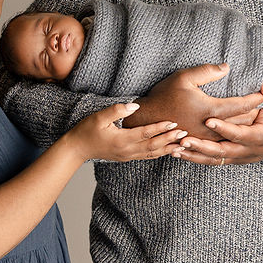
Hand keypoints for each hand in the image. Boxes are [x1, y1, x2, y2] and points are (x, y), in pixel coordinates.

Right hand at [65, 102, 185, 161]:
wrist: (77, 149)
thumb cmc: (86, 130)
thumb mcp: (99, 117)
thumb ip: (117, 110)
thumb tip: (135, 105)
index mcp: (121, 140)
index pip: (145, 133)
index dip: (160, 128)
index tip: (174, 122)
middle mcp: (127, 150)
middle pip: (153, 146)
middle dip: (170, 139)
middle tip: (185, 133)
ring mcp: (128, 156)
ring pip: (152, 154)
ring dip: (168, 148)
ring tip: (182, 144)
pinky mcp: (127, 157)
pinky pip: (147, 156)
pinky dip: (160, 153)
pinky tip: (169, 150)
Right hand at [122, 63, 262, 139]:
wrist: (147, 119)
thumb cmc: (164, 96)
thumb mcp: (184, 78)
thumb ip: (207, 71)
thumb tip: (227, 67)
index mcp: (211, 110)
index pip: (240, 105)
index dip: (254, 98)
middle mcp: (211, 127)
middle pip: (241, 122)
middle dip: (255, 113)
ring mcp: (205, 138)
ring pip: (233, 133)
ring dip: (246, 125)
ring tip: (257, 117)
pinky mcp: (199, 143)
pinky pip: (222, 141)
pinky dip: (232, 135)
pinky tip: (237, 131)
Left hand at [176, 81, 262, 164]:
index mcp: (258, 137)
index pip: (239, 134)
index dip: (224, 128)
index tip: (209, 120)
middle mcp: (247, 151)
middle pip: (222, 151)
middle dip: (202, 147)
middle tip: (184, 139)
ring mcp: (237, 157)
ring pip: (213, 159)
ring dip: (194, 155)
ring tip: (175, 148)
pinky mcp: (230, 159)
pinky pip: (211, 161)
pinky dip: (195, 158)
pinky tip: (178, 154)